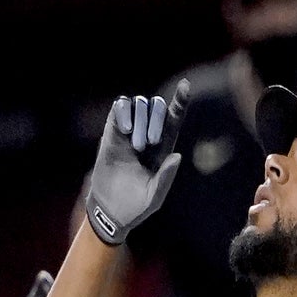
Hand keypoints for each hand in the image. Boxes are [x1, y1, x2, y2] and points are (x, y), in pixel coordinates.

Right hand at [85, 79, 189, 245]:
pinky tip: (125, 131)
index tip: (186, 86)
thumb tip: (177, 156)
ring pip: (139, 103)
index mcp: (163, 148)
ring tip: (136, 146)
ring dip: (141, 121)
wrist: (110, 211)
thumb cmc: (135, 207)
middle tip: (150, 144)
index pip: (173, 119)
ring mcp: (129, 131)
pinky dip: (124, 112)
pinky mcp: (111, 131)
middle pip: (157, 106)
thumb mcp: (154, 197)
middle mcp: (147, 135)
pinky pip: (119, 107)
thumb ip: (166, 177)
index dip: (180, 101)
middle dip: (157, 119)